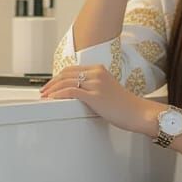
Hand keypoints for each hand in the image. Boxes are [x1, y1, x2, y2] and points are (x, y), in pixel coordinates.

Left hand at [39, 63, 154, 135]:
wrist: (138, 112)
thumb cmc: (125, 106)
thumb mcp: (108, 91)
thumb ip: (94, 88)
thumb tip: (79, 95)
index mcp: (99, 70)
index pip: (72, 69)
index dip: (59, 77)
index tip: (51, 85)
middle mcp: (97, 73)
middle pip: (66, 74)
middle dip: (52, 82)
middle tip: (44, 91)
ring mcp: (96, 84)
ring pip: (66, 81)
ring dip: (52, 89)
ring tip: (45, 96)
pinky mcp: (95, 95)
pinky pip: (71, 91)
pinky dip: (58, 94)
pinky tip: (52, 99)